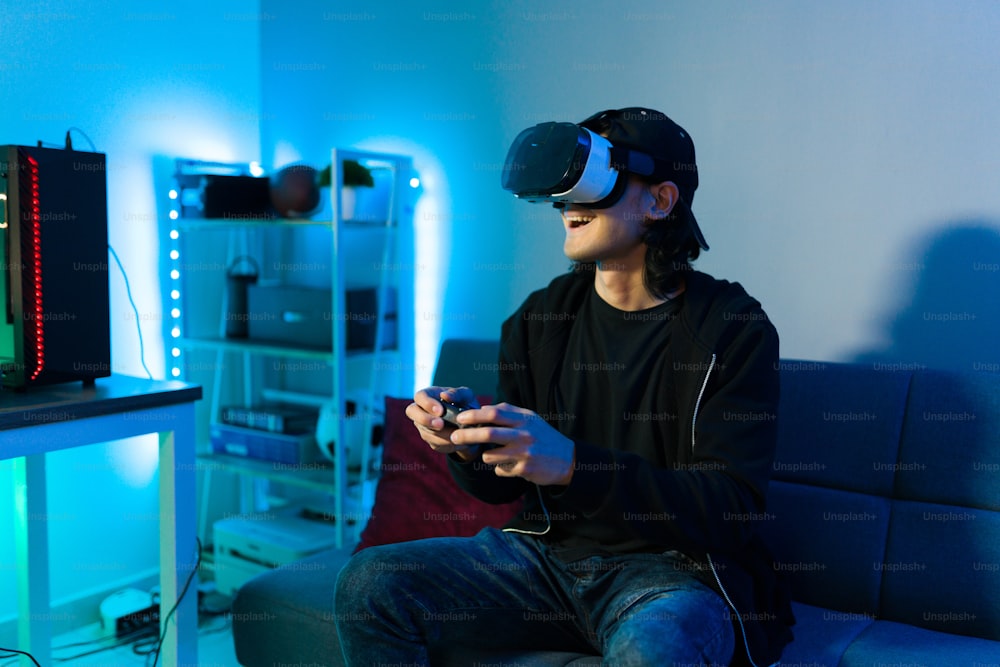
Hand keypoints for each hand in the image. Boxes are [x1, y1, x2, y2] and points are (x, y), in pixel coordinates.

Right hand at [405, 386, 481, 459]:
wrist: (471, 422)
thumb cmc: (465, 403)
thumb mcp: (465, 396)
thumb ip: (456, 393)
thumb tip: (444, 395)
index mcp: (429, 395)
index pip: (420, 396)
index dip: (427, 404)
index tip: (440, 411)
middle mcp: (421, 410)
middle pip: (411, 412)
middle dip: (425, 420)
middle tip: (440, 424)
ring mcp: (424, 426)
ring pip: (425, 432)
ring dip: (440, 434)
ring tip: (456, 433)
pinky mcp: (431, 440)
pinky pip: (435, 444)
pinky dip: (447, 443)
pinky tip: (457, 439)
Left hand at [449, 402, 575, 485]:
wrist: (567, 460)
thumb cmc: (543, 436)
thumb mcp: (530, 419)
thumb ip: (508, 412)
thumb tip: (483, 409)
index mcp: (524, 419)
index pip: (494, 413)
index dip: (473, 415)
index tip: (460, 418)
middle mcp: (524, 435)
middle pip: (487, 433)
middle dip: (466, 435)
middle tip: (453, 437)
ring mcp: (524, 453)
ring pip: (489, 455)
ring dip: (485, 455)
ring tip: (493, 454)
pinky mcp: (524, 470)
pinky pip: (499, 470)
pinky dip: (499, 468)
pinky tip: (510, 465)